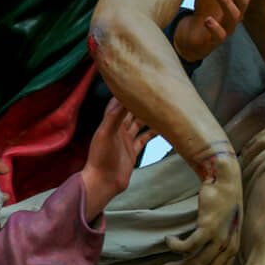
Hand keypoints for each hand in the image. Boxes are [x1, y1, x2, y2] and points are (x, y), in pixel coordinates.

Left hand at [79, 99, 155, 221]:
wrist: (103, 182)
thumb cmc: (100, 158)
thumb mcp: (105, 135)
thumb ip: (113, 117)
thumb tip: (123, 98)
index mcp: (110, 123)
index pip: (118, 104)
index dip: (126, 93)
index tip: (137, 81)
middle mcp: (119, 129)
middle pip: (131, 112)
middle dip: (141, 103)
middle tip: (155, 92)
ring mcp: (126, 140)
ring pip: (140, 124)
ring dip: (150, 117)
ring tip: (163, 108)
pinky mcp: (133, 150)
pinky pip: (145, 138)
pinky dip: (154, 133)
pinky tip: (164, 128)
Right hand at [164, 149, 243, 264]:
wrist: (226, 181)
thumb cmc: (223, 206)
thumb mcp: (225, 230)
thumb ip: (217, 248)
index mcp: (234, 250)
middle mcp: (229, 246)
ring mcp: (219, 237)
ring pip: (193, 263)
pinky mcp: (207, 226)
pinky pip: (186, 246)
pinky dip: (175, 247)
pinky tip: (168, 241)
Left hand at [174, 0, 256, 62]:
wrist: (193, 36)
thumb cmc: (204, 10)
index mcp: (237, 1)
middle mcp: (236, 14)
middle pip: (245, 0)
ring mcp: (227, 28)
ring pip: (234, 16)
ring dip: (227, 2)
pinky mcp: (215, 40)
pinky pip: (220, 35)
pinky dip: (215, 27)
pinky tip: (207, 20)